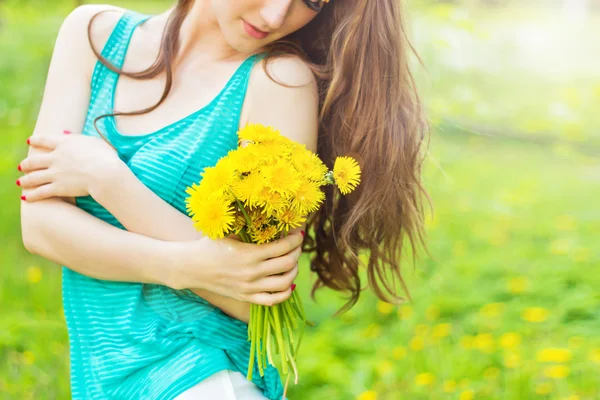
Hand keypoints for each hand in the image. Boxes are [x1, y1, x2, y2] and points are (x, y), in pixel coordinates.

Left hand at [17, 132, 122, 200]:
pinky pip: (40, 192)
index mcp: (65, 144)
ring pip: (33, 177)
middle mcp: (56, 158)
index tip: (30, 141)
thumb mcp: (95, 142)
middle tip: (22, 166)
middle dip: (26, 163)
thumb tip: (66, 133)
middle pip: (34, 160)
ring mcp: (55, 173)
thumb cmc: (106, 156)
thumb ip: (79, 138)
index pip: (45, 140)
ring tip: (19, 182)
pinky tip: (25, 198)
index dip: (36, 140)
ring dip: (25, 180)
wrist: (105, 173)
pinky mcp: (57, 188)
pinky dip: (32, 195)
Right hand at [172, 229, 304, 306]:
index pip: (283, 247)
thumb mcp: (228, 231)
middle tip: (297, 246)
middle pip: (287, 264)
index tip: (298, 233)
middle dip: (297, 253)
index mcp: (249, 253)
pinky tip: (288, 284)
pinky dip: (285, 293)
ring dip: (294, 272)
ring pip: (284, 283)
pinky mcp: (246, 297)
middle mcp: (252, 272)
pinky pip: (273, 300)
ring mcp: (249, 287)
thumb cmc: (208, 245)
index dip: (295, 239)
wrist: (190, 267)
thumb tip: (268, 213)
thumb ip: (247, 225)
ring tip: (293, 263)